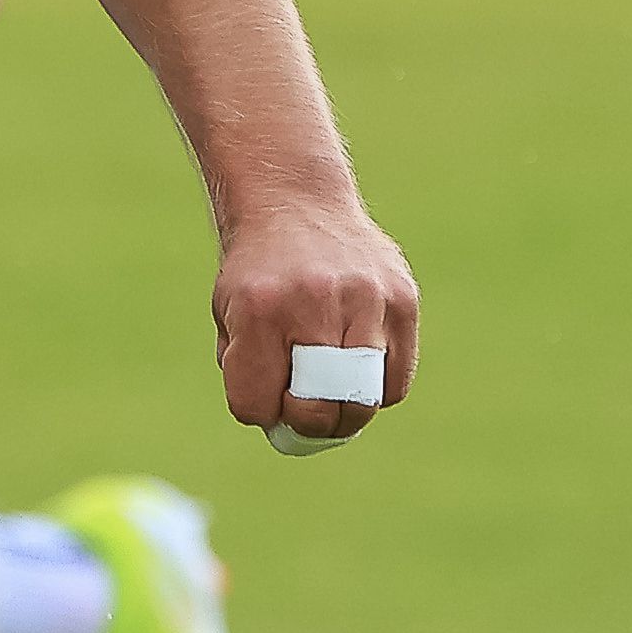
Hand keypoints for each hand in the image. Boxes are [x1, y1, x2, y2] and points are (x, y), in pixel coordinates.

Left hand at [212, 190, 416, 446]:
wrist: (295, 201)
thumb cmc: (258, 272)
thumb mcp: (230, 314)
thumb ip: (248, 371)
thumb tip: (285, 430)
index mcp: (258, 310)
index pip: (258, 404)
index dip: (259, 411)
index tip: (263, 396)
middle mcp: (312, 302)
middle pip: (317, 409)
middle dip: (308, 425)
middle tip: (305, 413)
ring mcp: (364, 298)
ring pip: (363, 398)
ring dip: (346, 411)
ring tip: (334, 393)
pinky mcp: (401, 297)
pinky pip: (396, 377)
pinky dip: (378, 387)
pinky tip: (360, 366)